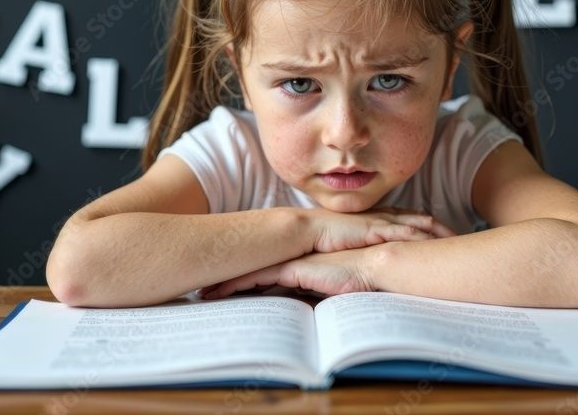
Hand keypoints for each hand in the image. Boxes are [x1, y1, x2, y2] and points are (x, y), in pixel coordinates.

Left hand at [198, 247, 381, 299]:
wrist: (375, 266)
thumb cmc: (360, 279)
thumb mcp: (331, 290)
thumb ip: (314, 296)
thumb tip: (302, 319)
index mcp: (298, 263)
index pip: (263, 270)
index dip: (241, 277)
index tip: (220, 288)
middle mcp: (290, 259)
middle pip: (251, 268)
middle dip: (225, 278)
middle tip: (202, 290)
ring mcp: (289, 261)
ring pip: (248, 271)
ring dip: (225, 283)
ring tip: (204, 294)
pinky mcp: (290, 268)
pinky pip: (256, 277)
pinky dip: (235, 284)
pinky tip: (219, 292)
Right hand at [307, 205, 455, 252]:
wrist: (309, 230)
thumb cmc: (325, 237)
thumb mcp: (351, 241)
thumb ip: (365, 246)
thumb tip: (373, 261)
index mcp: (377, 217)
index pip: (409, 218)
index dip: (429, 225)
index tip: (446, 233)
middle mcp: (382, 216)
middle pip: (420, 218)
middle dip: (441, 227)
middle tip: (460, 236)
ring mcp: (380, 221)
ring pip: (417, 222)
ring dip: (437, 231)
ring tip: (456, 240)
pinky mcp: (375, 229)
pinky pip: (404, 231)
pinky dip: (421, 236)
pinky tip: (434, 241)